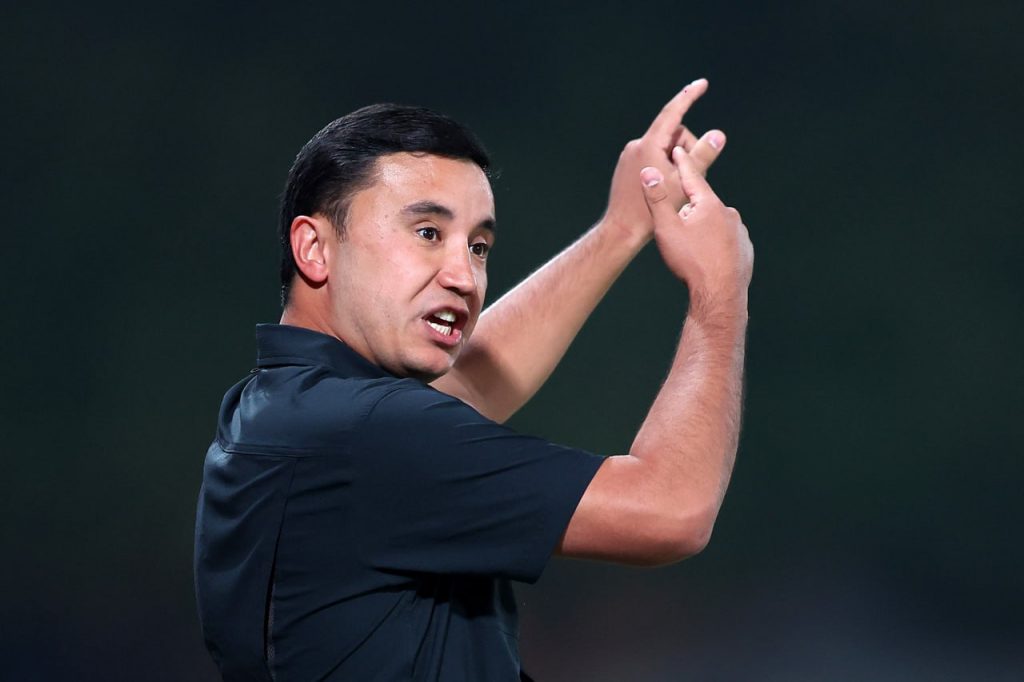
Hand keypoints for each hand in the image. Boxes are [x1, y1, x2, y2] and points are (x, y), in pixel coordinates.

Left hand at [601, 79, 725, 243]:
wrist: (622, 231)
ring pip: (664, 148)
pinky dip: (666, 167)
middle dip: (687, 150)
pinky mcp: (628, 167)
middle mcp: (636, 146)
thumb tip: (718, 134)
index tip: (702, 83)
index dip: (689, 97)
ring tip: (675, 187)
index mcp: (648, 145)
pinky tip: (665, 189)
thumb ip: (702, 156)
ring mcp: (630, 156)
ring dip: (677, 161)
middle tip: (688, 177)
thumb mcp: (684, 182)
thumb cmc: (653, 211)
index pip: (672, 113)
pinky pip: (653, 157)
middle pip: (673, 136)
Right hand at [641, 147, 752, 307]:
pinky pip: (726, 240)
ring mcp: (739, 232)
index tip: (678, 150)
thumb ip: (657, 199)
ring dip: (703, 229)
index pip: (693, 178)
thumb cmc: (691, 261)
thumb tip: (649, 171)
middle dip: (689, 210)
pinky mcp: (745, 249)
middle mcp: (728, 214)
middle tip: (676, 228)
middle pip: (703, 204)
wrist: (719, 295)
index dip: (683, 164)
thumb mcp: (666, 229)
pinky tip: (707, 257)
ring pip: (715, 224)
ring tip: (691, 249)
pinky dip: (715, 244)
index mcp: (709, 205)